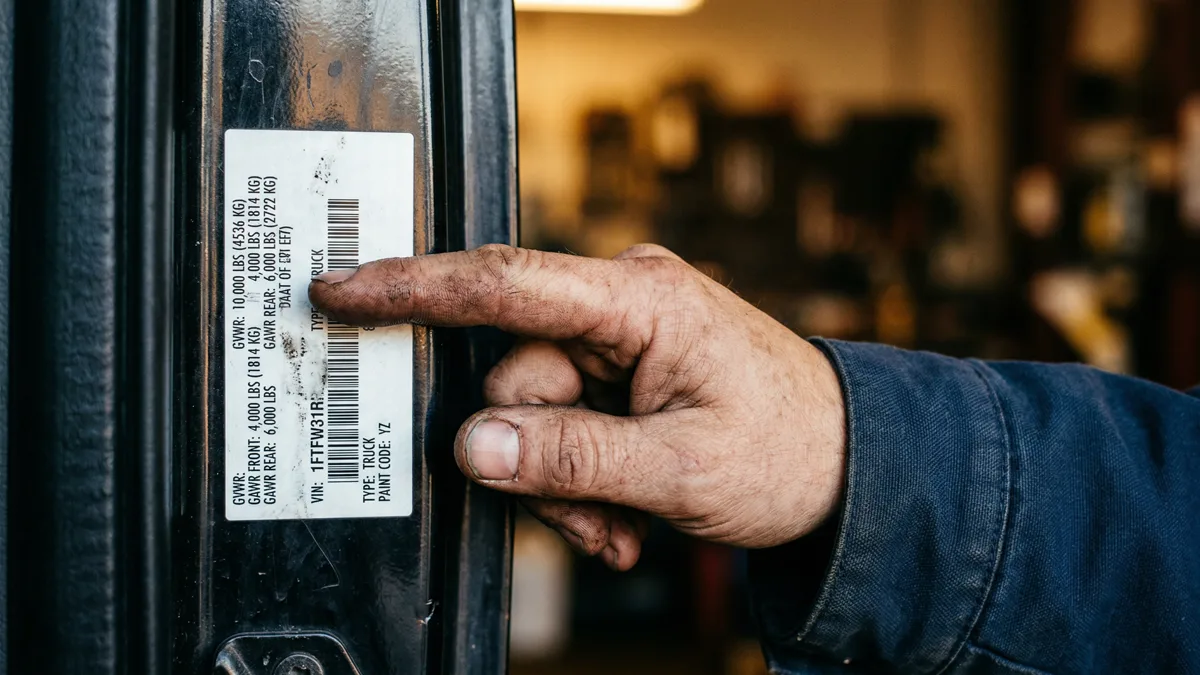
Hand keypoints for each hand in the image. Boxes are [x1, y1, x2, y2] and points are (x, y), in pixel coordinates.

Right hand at [309, 244, 845, 569]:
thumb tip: (473, 444)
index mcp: (641, 299)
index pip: (506, 284)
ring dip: (565, 481)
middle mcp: (622, 305)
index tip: (342, 290)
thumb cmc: (788, 451)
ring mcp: (621, 339)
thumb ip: (570, 456)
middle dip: (538, 457)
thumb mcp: (678, 468)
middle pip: (514, 375)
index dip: (415, 288)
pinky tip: (626, 513)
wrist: (849, 465)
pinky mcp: (622, 372)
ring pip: (533, 413)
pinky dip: (582, 478)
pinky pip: (563, 424)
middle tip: (592, 513)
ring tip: (622, 520)